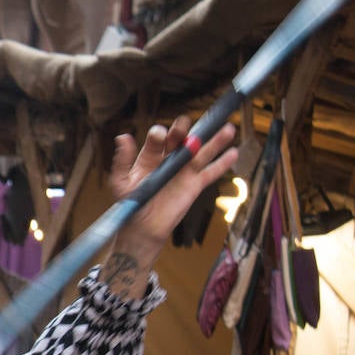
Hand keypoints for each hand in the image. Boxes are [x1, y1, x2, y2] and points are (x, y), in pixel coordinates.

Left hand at [105, 117, 238, 290]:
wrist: (143, 228)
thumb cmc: (131, 204)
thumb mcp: (120, 182)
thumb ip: (121, 161)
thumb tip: (122, 137)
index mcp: (150, 156)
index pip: (158, 139)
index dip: (160, 134)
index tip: (161, 135)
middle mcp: (169, 159)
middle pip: (180, 140)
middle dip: (183, 131)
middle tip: (184, 126)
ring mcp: (184, 171)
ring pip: (201, 152)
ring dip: (215, 140)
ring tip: (227, 128)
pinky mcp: (194, 184)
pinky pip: (210, 172)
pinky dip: (223, 163)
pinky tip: (233, 152)